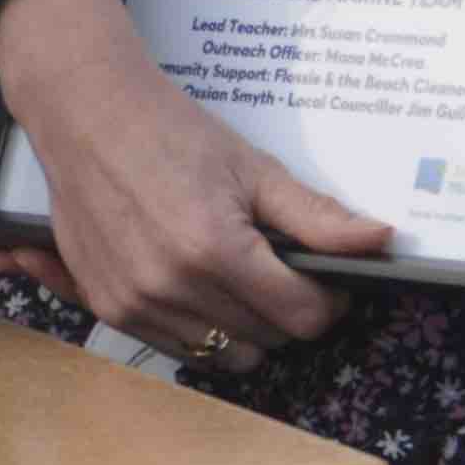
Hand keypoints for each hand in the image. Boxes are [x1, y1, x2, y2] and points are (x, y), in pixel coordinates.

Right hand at [0, 0, 390, 360]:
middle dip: (283, 308)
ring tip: (229, 275)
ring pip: (224, 353)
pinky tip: (190, 281)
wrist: (83, 112)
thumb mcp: (252, 167)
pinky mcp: (106, 306)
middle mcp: (171, 286)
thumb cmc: (169, 131)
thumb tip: (381, 240)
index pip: (304, 318)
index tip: (317, 273)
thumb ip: (317, 217)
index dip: (326, 299)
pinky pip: (177, 347)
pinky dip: (196, 326)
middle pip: (268, 340)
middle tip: (270, 264)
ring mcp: (134, 301)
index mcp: (215, 250)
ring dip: (240, 325)